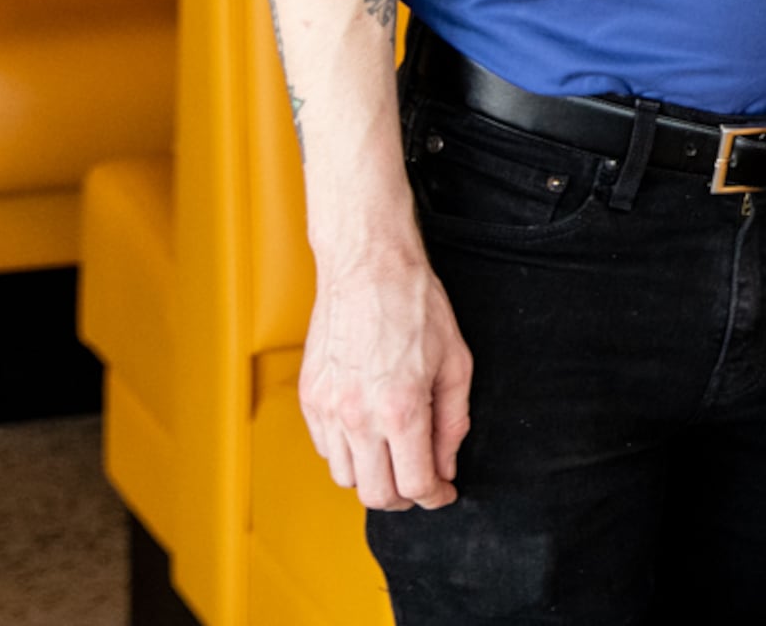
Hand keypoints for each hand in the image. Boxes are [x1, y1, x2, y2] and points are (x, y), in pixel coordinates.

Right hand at [300, 243, 474, 509]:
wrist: (368, 266)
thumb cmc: (416, 306)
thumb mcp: (456, 363)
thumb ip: (453, 423)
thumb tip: (446, 468)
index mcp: (403, 409)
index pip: (415, 485)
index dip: (435, 497)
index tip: (443, 493)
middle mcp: (359, 416)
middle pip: (376, 495)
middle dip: (404, 498)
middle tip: (420, 481)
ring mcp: (328, 409)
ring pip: (346, 478)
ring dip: (373, 476)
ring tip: (393, 454)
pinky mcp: (309, 398)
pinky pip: (326, 449)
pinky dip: (347, 452)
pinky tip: (367, 432)